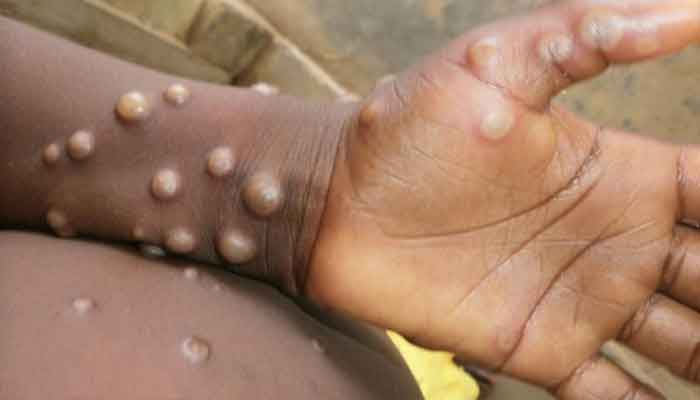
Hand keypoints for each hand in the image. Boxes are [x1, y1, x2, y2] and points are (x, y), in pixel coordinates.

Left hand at [309, 0, 699, 396]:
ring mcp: (582, 300)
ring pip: (688, 344)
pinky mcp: (536, 348)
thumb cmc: (408, 125)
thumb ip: (590, 37)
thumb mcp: (499, 61)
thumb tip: (695, 14)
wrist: (337, 197)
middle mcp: (616, 241)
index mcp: (622, 174)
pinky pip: (614, 394)